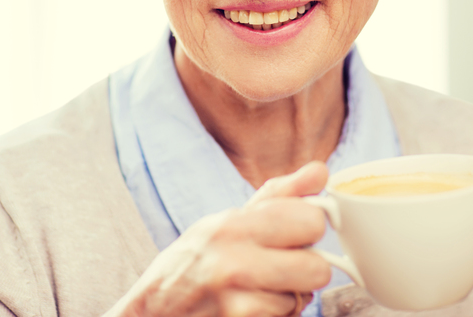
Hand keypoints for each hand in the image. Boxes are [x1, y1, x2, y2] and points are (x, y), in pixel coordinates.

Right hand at [107, 162, 331, 316]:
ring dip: (288, 299)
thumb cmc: (196, 262)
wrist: (152, 312)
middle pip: (318, 269)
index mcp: (233, 226)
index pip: (311, 221)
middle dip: (307, 271)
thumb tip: (320, 171)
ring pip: (302, 301)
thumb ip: (280, 195)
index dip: (310, 230)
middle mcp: (232, 263)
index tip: (297, 234)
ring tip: (258, 290)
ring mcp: (234, 304)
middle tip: (284, 267)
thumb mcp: (230, 220)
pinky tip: (251, 310)